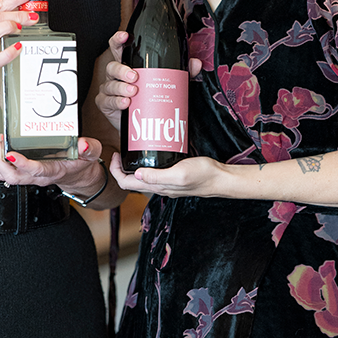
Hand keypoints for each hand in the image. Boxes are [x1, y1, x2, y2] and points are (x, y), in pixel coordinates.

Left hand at [0, 133, 107, 194]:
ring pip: (6, 175)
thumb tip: (84, 144)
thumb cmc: (80, 164)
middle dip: (0, 161)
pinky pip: (4, 171)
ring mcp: (29, 176)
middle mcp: (38, 176)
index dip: (22, 163)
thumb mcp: (91, 155)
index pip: (36, 170)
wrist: (77, 175)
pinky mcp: (23, 173)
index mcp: (53, 171)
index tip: (10, 152)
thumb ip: (89, 149)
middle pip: (14, 176)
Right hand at [96, 31, 204, 126]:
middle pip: (112, 66)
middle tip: (135, 76)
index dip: (118, 40)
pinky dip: (116, 102)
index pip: (119, 48)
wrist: (142, 123)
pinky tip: (126, 103)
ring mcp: (110, 90)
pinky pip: (107, 101)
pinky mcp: (106, 104)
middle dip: (122, 70)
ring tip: (134, 92)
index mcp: (128, 64)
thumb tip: (195, 63)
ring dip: (121, 87)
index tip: (125, 36)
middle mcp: (116, 75)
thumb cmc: (149, 97)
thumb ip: (180, 72)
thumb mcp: (166, 83)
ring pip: (110, 84)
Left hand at [109, 151, 225, 197]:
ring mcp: (166, 184)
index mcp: (157, 187)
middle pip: (131, 182)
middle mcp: (159, 187)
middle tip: (122, 150)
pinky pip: (154, 173)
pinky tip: (152, 153)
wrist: (221, 179)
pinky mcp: (174, 178)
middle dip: (121, 168)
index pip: (126, 184)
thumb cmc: (203, 175)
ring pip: (142, 177)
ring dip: (133, 166)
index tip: (116, 154)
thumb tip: (136, 175)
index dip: (115, 171)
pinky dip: (147, 164)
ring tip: (134, 149)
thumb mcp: (179, 173)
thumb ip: (157, 176)